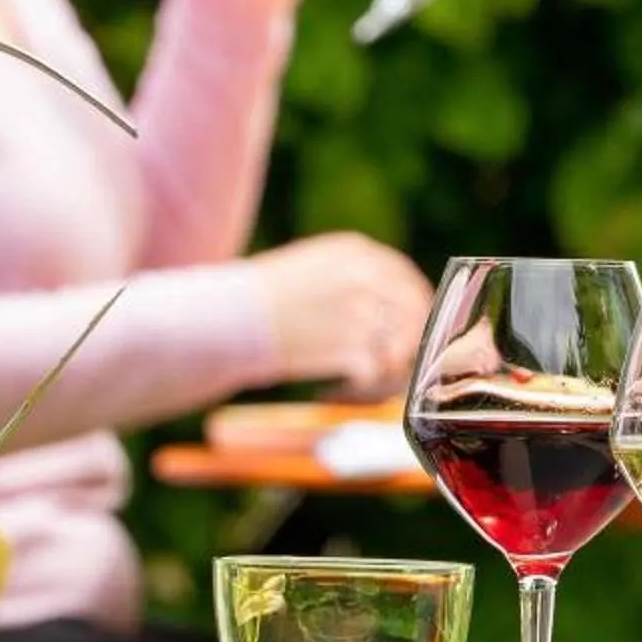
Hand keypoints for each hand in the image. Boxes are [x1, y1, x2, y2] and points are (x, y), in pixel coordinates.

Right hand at [252, 231, 433, 397]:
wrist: (227, 319)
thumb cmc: (256, 296)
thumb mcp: (308, 265)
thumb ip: (350, 274)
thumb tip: (382, 304)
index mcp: (356, 251)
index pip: (406, 278)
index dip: (413, 306)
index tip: (407, 326)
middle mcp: (368, 278)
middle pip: (413, 314)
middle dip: (407, 342)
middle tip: (390, 363)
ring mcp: (364, 314)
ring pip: (400, 350)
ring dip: (386, 371)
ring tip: (360, 382)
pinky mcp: (355, 350)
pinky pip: (377, 375)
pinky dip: (362, 388)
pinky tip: (338, 389)